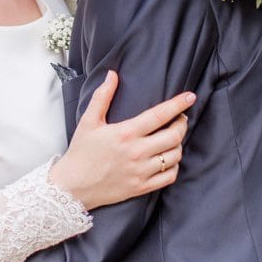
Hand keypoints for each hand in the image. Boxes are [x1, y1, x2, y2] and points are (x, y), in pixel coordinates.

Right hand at [49, 70, 193, 209]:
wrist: (71, 187)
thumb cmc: (81, 152)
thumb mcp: (88, 121)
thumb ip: (102, 96)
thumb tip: (112, 74)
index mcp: (125, 133)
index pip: (160, 115)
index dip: (178, 104)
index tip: (190, 96)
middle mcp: (136, 152)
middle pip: (174, 135)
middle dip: (182, 123)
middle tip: (181, 118)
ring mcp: (140, 172)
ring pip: (174, 155)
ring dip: (179, 144)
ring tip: (173, 137)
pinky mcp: (141, 188)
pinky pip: (169, 176)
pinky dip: (174, 166)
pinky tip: (168, 158)